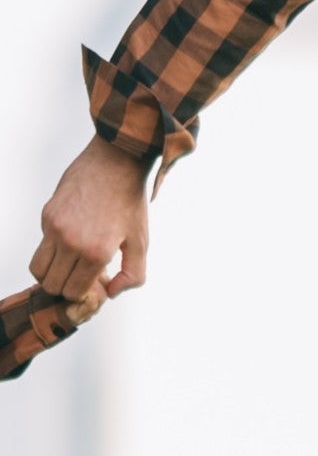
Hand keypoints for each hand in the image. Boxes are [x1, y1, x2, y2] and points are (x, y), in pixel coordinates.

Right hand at [33, 136, 152, 304]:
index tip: (92, 283)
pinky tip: (72, 237)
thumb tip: (111, 293)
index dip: (82, 293)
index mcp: (96, 252)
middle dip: (66, 286)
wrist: (116, 162)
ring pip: (38, 269)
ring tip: (71, 264)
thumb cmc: (130, 202)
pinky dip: (53, 249)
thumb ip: (133, 274)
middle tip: (81, 275)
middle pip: (52, 285)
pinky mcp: (47, 214)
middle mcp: (71, 242)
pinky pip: (42, 245)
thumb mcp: (141, 241)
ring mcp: (55, 228)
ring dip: (52, 273)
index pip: (72, 292)